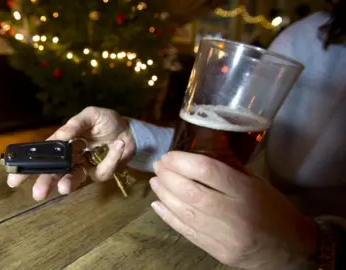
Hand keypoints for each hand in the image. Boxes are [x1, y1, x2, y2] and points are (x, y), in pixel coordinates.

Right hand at [7, 106, 135, 200]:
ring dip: (68, 183)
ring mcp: (85, 167)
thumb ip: (75, 125)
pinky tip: (118, 145)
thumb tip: (59, 136)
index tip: (13, 179)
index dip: (28, 167)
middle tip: (37, 193)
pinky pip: (102, 171)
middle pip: (54, 173)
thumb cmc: (106, 121)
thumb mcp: (90, 116)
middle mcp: (71, 158)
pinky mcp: (101, 172)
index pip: (42, 156)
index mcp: (63, 143)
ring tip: (63, 188)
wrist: (130, 130)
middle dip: (45, 183)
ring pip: (73, 179)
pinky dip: (111, 158)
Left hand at [150, 152, 317, 269]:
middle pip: (190, 192)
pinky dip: (169, 217)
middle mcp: (234, 214)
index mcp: (246, 191)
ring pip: (185, 213)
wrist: (291, 249)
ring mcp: (224, 236)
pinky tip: (158, 204)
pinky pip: (187, 232)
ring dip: (164, 195)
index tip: (169, 156)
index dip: (182, 161)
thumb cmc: (273, 209)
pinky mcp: (217, 252)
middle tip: (158, 166)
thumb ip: (226, 169)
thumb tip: (194, 153)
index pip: (206, 170)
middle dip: (168, 176)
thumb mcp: (255, 182)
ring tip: (155, 182)